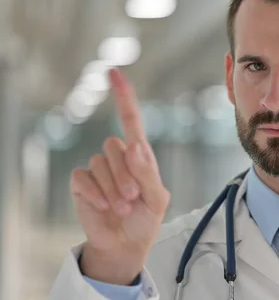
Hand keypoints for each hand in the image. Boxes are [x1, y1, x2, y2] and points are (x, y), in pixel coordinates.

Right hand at [70, 68, 170, 284]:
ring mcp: (98, 169)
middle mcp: (118, 157)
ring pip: (100, 163)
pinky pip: (84, 178)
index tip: (114, 73)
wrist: (127, 244)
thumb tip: (135, 146)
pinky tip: (104, 207)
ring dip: (114, 189)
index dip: (123, 96)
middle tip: (133, 199)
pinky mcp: (82, 183)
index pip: (130, 120)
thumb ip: (148, 173)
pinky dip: (96, 194)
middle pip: (115, 145)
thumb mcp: (157, 198)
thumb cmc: (146, 219)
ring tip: (122, 208)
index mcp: (140, 156)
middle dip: (126, 174)